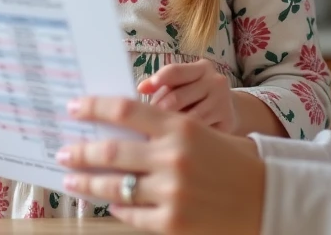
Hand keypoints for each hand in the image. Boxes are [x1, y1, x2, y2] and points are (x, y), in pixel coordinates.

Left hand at [57, 96, 265, 233]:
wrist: (268, 197)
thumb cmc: (233, 161)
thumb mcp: (200, 132)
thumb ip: (162, 130)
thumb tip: (115, 131)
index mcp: (180, 127)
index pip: (123, 110)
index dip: (93, 107)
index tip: (73, 107)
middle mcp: (172, 158)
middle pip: (110, 151)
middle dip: (79, 151)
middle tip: (63, 150)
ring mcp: (171, 193)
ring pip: (113, 186)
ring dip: (87, 182)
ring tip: (71, 180)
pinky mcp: (173, 224)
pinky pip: (131, 214)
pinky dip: (116, 208)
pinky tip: (109, 203)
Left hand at [139, 60, 236, 132]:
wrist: (232, 111)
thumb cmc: (197, 97)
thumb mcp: (184, 85)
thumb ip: (163, 85)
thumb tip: (141, 89)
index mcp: (202, 68)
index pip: (175, 71)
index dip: (157, 80)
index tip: (141, 90)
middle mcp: (215, 82)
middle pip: (177, 96)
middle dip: (158, 111)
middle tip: (145, 123)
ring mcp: (223, 102)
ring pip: (188, 118)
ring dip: (170, 128)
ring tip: (158, 134)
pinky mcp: (227, 122)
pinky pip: (200, 132)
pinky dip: (185, 139)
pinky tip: (177, 142)